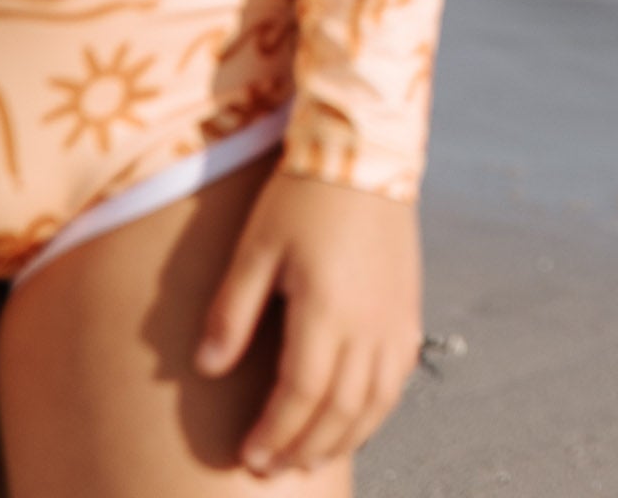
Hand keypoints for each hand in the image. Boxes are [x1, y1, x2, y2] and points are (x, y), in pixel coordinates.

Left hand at [195, 170, 421, 477]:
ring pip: (376, 401)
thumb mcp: (256, 247)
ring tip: (310, 455)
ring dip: (343, 437)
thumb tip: (208, 368)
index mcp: (327, 310)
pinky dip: (378, 409)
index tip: (247, 456)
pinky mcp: (409, 305)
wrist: (366, 152)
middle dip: (304, 447)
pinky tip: (356, 417)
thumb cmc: (304, 196)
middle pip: (340, 410)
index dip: (273, 433)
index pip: (300, 396)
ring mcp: (395, 316)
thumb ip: (231, 311)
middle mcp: (369, 322)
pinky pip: (400, 375)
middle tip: (271, 467)